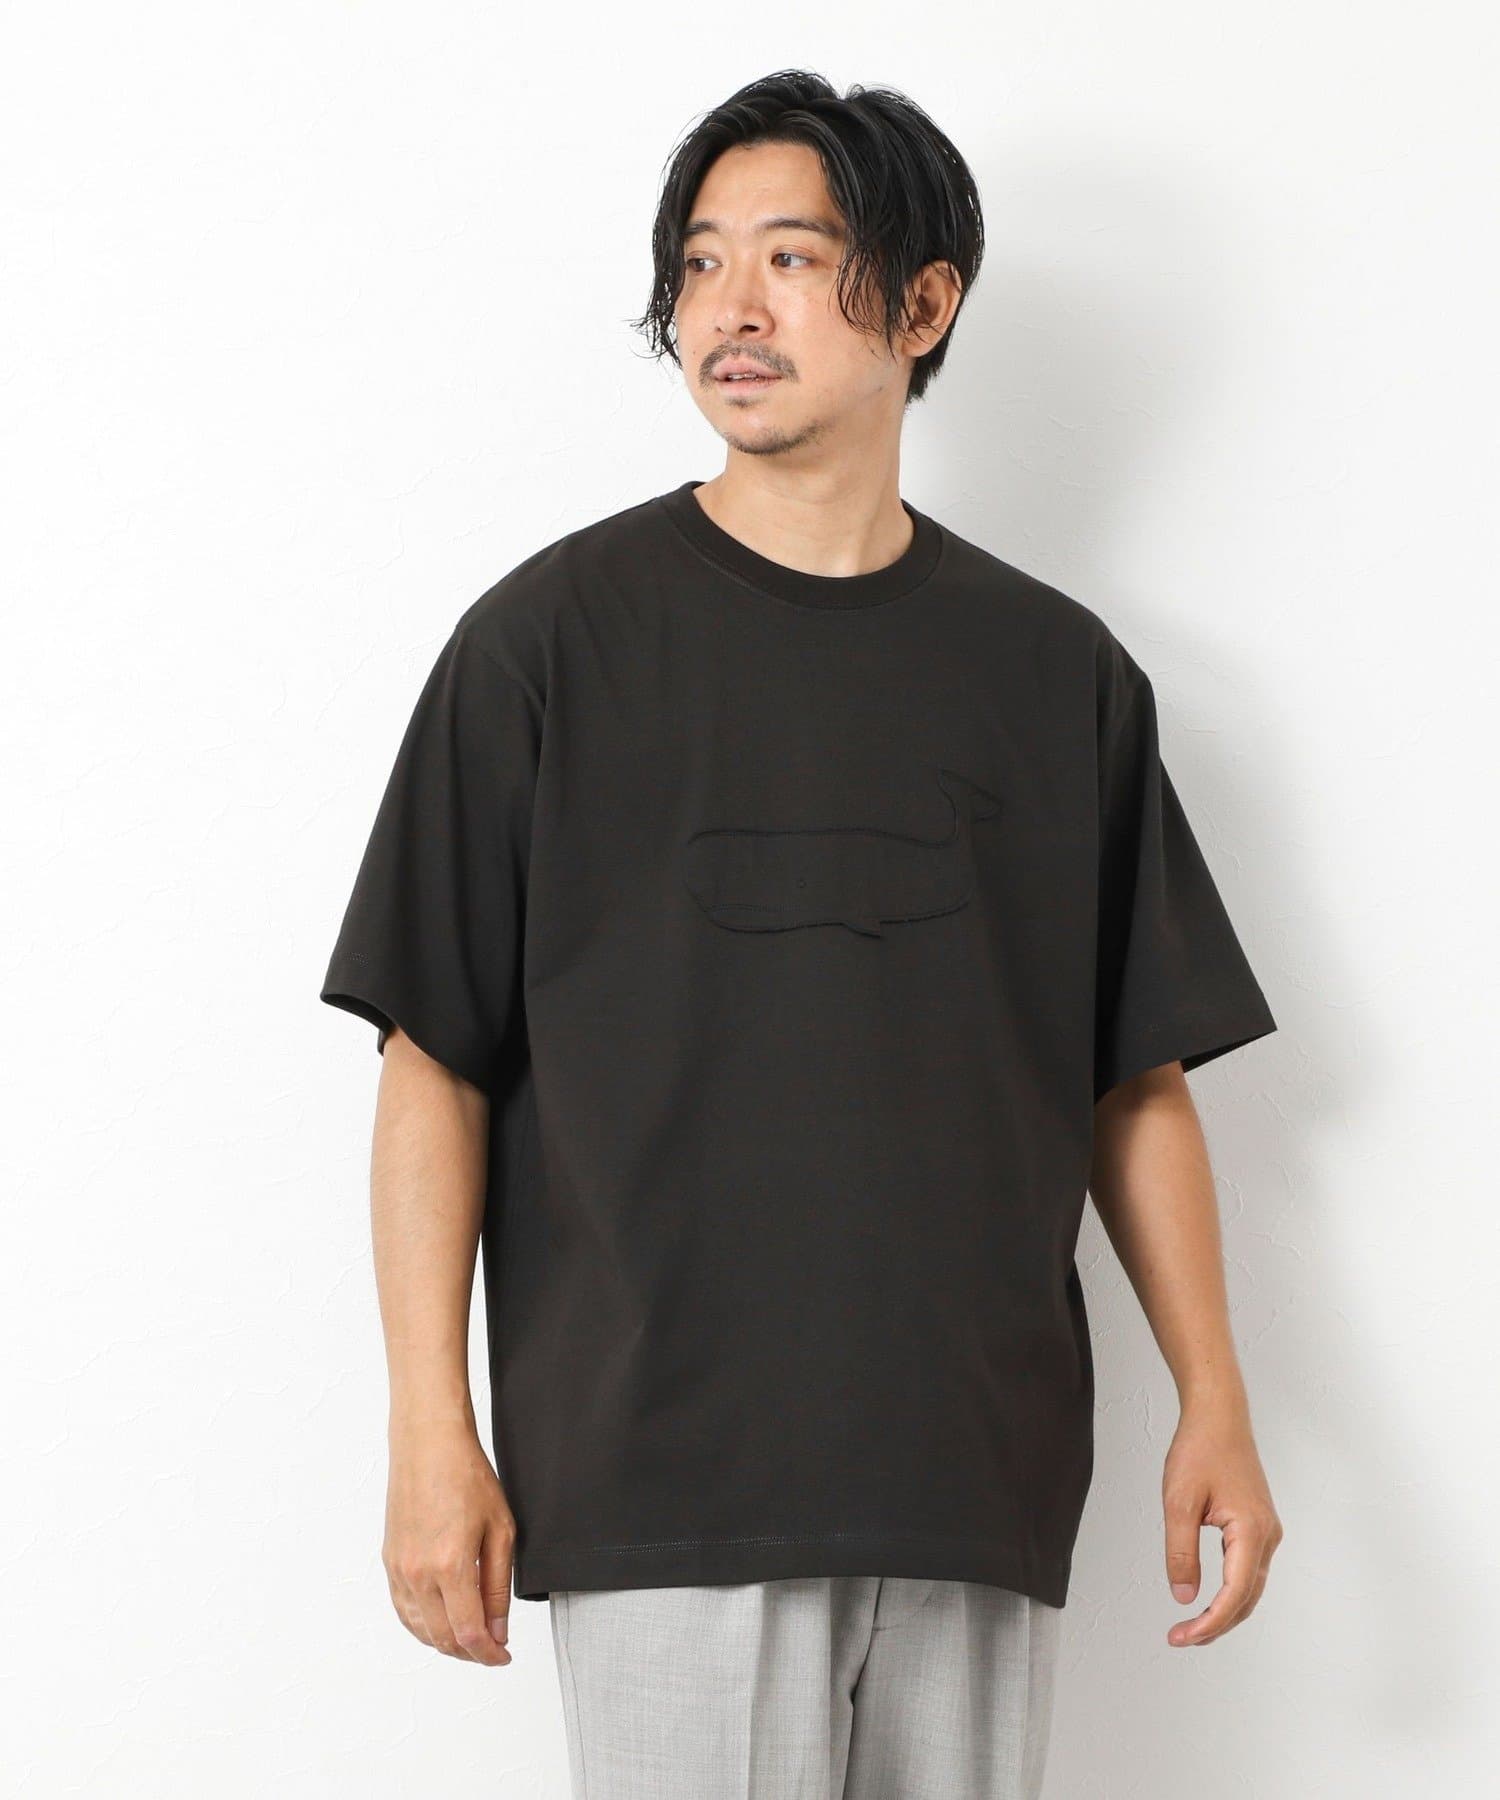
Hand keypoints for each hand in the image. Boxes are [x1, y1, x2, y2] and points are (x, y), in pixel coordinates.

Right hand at [383, 1421, 515, 1664]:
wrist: (428, 1444)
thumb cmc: (468, 1477)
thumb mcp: (500, 1529)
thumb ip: (498, 1586)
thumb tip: (498, 1631)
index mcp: (451, 1565)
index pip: (469, 1633)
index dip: (490, 1653)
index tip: (504, 1656)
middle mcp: (419, 1574)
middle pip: (443, 1639)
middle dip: (471, 1652)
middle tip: (494, 1647)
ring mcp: (399, 1569)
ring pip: (421, 1630)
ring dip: (447, 1643)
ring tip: (472, 1636)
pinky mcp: (389, 1562)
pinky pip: (403, 1610)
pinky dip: (423, 1626)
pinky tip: (442, 1622)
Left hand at [1161, 1401, 1282, 1645]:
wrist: (1218, 1415)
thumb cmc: (1200, 1449)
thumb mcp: (1179, 1502)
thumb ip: (1180, 1553)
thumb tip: (1185, 1597)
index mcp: (1251, 1532)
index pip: (1234, 1595)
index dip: (1209, 1623)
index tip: (1182, 1637)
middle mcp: (1267, 1536)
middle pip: (1246, 1598)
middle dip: (1216, 1624)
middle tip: (1181, 1638)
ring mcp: (1266, 1530)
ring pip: (1250, 1587)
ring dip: (1224, 1611)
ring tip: (1192, 1627)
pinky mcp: (1258, 1525)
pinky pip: (1248, 1570)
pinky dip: (1231, 1591)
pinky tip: (1210, 1598)